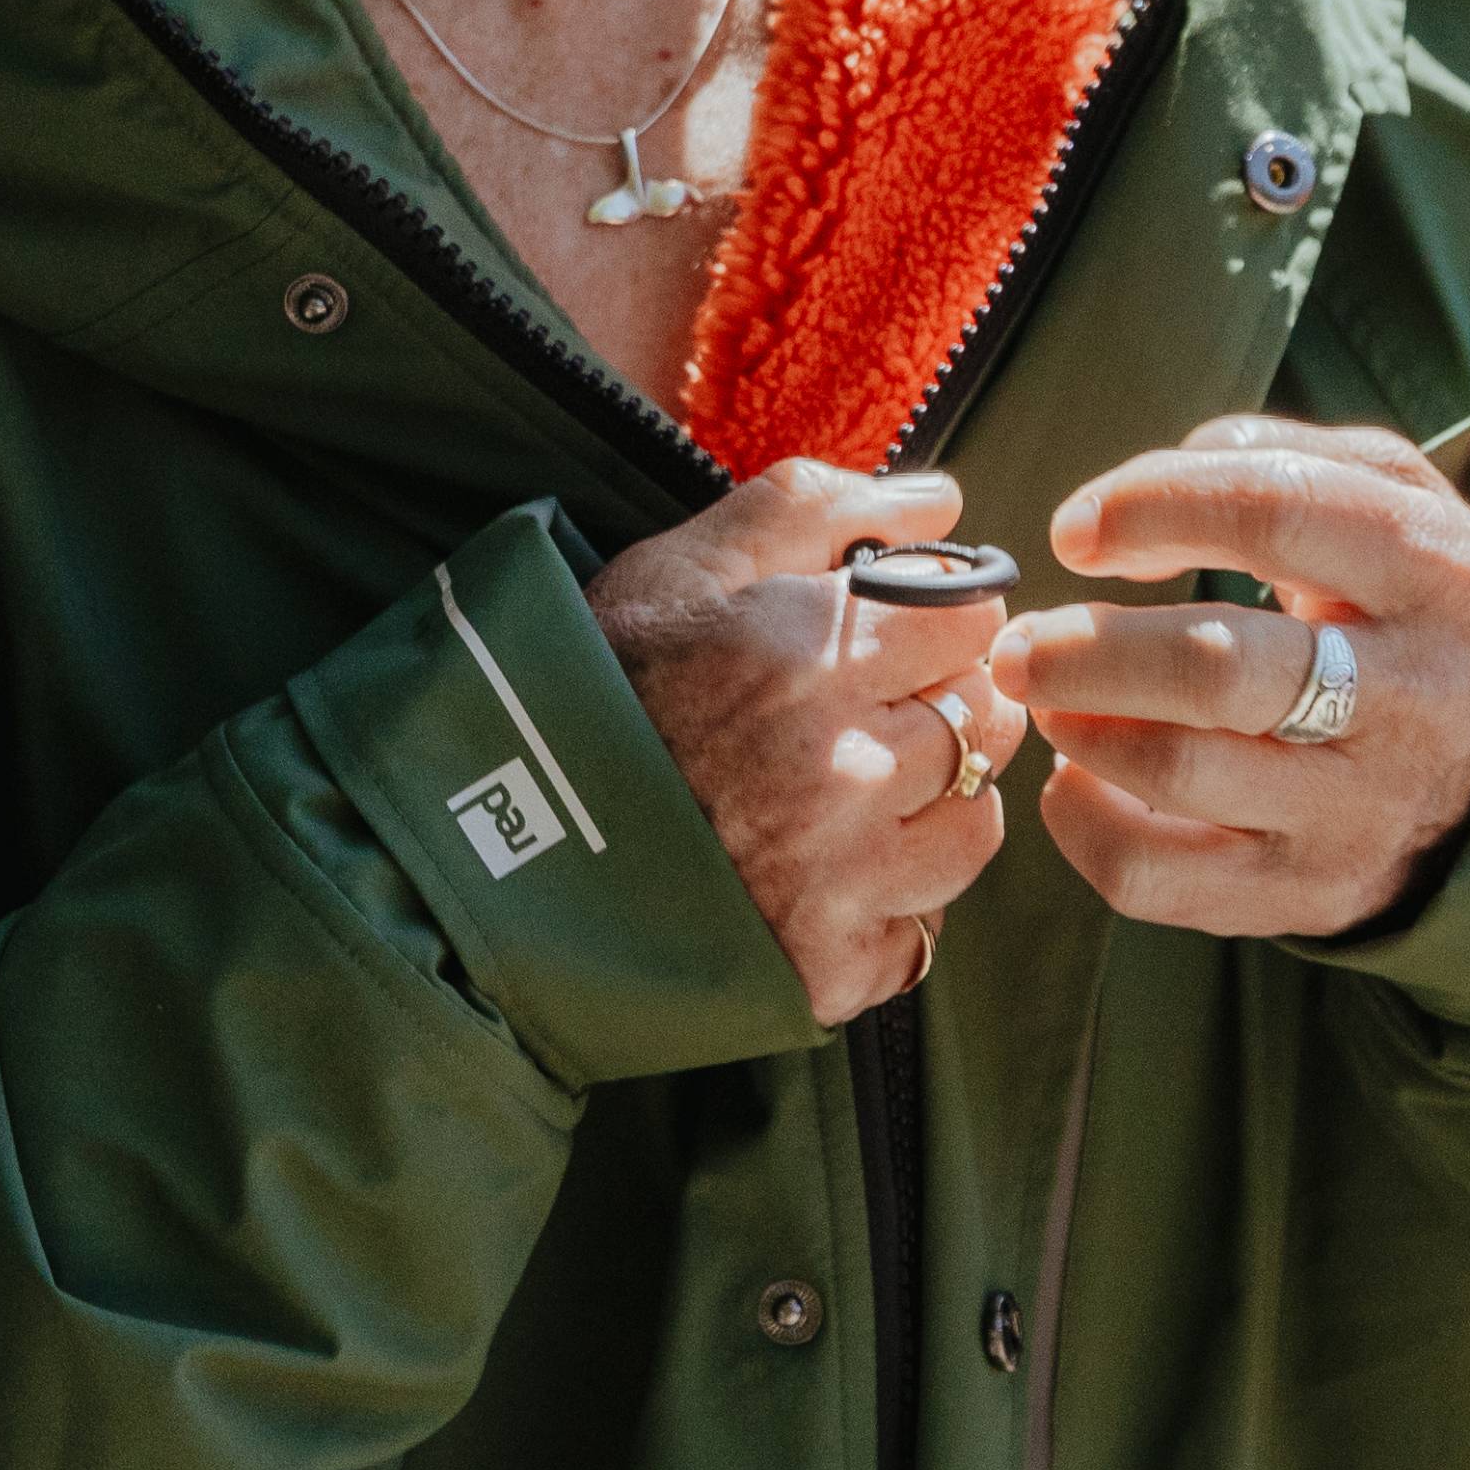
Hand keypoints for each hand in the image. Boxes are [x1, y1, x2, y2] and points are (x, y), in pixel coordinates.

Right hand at [585, 461, 1027, 1024]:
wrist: (484, 853)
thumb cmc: (585, 690)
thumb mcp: (678, 569)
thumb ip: (812, 508)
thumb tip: (941, 500)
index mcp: (809, 652)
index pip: (974, 619)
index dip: (944, 619)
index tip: (904, 634)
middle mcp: (841, 766)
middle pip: (985, 720)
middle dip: (946, 704)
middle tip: (879, 711)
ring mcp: (837, 878)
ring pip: (973, 827)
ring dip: (935, 806)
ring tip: (860, 795)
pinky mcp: (823, 969)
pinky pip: (919, 934)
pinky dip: (888, 908)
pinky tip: (826, 876)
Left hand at [990, 417, 1469, 940]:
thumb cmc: (1402, 600)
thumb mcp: (1389, 492)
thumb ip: (1269, 455)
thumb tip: (1134, 506)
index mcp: (1434, 571)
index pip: (1278, 513)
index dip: (1155, 505)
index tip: (1076, 528)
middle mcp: (1412, 697)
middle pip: (1218, 667)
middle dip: (1088, 649)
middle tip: (1018, 640)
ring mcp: (1362, 809)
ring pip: (1180, 772)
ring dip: (1078, 726)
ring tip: (1044, 694)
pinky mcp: (1315, 894)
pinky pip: (1160, 880)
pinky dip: (1085, 824)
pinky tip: (1076, 775)